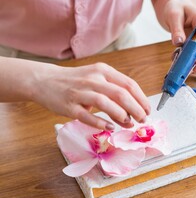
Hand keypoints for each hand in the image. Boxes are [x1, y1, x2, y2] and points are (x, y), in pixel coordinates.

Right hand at [31, 62, 150, 129]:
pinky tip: (110, 127)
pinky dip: (101, 122)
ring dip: (122, 116)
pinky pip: (87, 116)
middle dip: (136, 109)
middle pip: (121, 94)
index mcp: (102, 70)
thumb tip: (134, 108)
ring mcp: (80, 92)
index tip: (147, 110)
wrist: (45, 80)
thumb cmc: (75, 80)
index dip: (141, 98)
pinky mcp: (69, 106)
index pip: (129, 84)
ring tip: (129, 124)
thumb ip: (114, 88)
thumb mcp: (96, 77)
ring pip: (106, 103)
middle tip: (142, 119)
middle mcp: (93, 79)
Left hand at [162, 0, 195, 71]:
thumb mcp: (173, 15)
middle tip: (183, 71)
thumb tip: (178, 42)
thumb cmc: (176, 7)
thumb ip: (176, 28)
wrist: (177, 6)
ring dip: (190, 62)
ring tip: (176, 61)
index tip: (195, 66)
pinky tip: (176, 56)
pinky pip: (195, 56)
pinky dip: (186, 60)